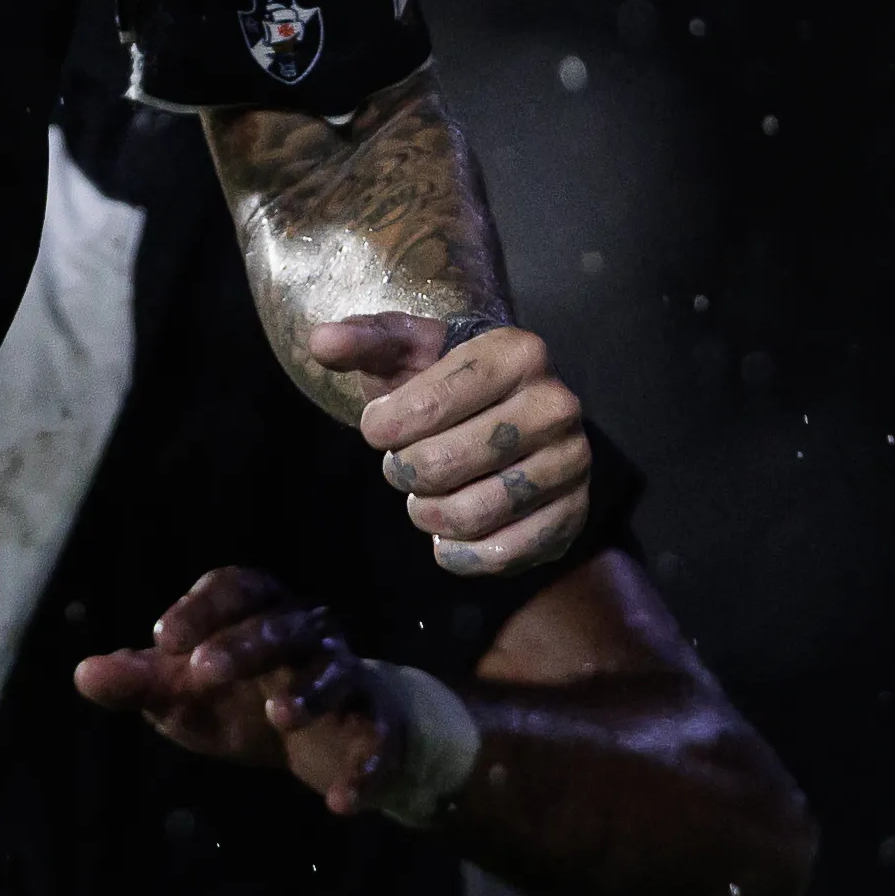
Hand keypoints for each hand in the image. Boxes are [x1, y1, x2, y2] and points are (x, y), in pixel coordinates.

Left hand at [73, 567, 404, 811]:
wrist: (333, 743)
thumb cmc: (247, 701)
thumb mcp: (190, 694)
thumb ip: (141, 683)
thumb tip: (84, 674)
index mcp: (260, 609)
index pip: (236, 586)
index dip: (201, 607)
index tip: (163, 640)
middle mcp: (309, 631)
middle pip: (282, 623)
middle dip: (244, 643)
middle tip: (202, 671)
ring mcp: (350, 676)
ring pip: (337, 671)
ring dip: (309, 691)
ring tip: (278, 717)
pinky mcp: (380, 726)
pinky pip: (379, 740)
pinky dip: (365, 768)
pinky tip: (340, 802)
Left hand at [318, 315, 590, 574]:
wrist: (509, 417)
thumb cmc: (446, 381)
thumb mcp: (407, 351)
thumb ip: (364, 341)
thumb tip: (321, 342)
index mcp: (516, 352)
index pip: (429, 403)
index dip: (385, 426)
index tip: (376, 429)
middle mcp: (555, 405)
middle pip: (446, 462)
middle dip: (403, 472)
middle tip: (400, 466)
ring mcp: (571, 463)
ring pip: (473, 512)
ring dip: (427, 514)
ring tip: (422, 498)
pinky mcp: (573, 515)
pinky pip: (502, 553)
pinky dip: (459, 554)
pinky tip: (445, 536)